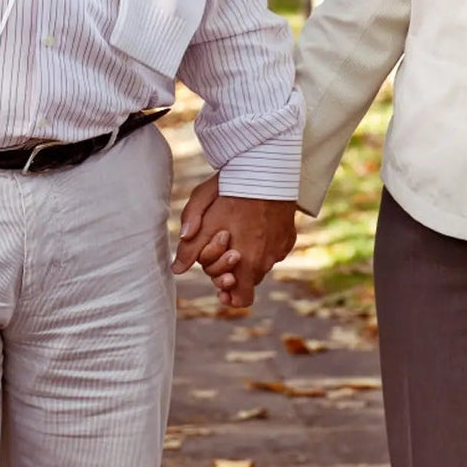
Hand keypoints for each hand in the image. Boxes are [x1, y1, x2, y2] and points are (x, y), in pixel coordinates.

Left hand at [173, 174, 297, 308]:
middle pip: (248, 282)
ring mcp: (280, 249)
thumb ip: (190, 246)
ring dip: (249, 259)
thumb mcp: (203, 212)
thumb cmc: (230, 188)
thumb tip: (177, 269)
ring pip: (261, 266)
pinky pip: (274, 251)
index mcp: (246, 262)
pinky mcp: (289, 238)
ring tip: (238, 234)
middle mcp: (266, 261)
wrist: (265, 167)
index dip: (224, 287)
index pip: (240, 299)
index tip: (218, 277)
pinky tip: (254, 226)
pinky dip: (263, 245)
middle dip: (234, 272)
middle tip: (225, 251)